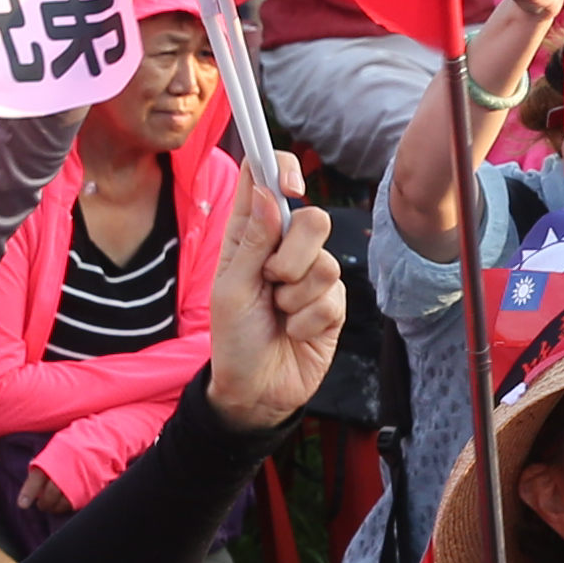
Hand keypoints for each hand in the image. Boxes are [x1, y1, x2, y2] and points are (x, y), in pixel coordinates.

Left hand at [201, 178, 344, 429]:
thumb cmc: (234, 341)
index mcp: (249, 236)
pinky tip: (294, 332)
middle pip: (313, 217)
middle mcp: (283, 249)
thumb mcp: (231, 291)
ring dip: (295, 296)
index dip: (281, 170)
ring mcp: (311, 276)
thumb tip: (268, 192)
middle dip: (293, 253)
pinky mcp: (331, 304)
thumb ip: (250, 243)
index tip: (289, 187)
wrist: (256, 393)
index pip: (266, 180)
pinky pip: (332, 296)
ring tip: (279, 315)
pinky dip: (307, 320)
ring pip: (325, 260)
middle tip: (271, 280)